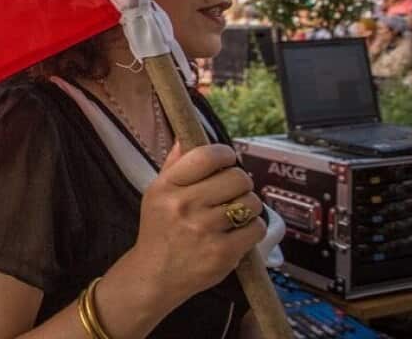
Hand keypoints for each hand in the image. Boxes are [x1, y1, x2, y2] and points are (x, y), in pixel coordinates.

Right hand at [120, 142, 266, 302]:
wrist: (155, 275)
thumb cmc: (159, 230)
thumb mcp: (156, 193)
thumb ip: (174, 164)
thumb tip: (186, 136)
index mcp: (167, 187)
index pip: (207, 156)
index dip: (225, 154)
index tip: (227, 160)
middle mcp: (184, 206)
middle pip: (237, 178)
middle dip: (241, 182)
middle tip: (233, 191)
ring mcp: (204, 230)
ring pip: (251, 203)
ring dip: (249, 206)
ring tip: (236, 213)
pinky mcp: (223, 253)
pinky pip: (256, 228)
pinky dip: (254, 228)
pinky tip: (240, 232)